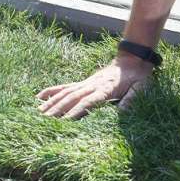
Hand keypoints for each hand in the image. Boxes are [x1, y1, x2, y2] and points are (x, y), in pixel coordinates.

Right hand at [36, 54, 153, 119]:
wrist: (133, 60)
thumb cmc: (139, 78)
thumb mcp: (141, 89)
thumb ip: (132, 99)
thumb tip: (122, 111)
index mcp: (106, 89)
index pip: (88, 102)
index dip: (76, 111)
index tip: (65, 121)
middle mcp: (92, 85)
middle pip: (72, 98)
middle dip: (58, 110)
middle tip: (44, 121)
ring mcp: (86, 83)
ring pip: (65, 93)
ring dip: (51, 102)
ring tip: (38, 113)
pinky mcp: (83, 82)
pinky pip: (65, 86)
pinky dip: (52, 91)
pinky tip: (39, 97)